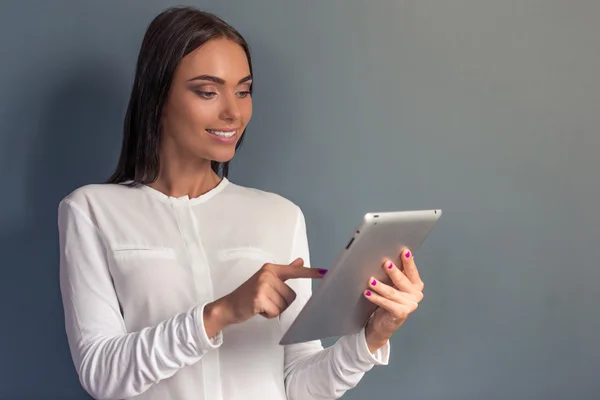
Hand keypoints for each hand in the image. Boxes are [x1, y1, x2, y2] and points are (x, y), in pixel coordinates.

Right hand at [204, 258, 325, 333]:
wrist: (229, 306)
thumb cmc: (249, 294)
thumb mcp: (266, 280)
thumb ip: (285, 271)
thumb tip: (299, 262)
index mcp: (271, 269)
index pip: (294, 271)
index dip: (311, 272)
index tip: (325, 272)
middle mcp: (267, 275)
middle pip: (291, 295)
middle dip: (280, 303)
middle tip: (266, 300)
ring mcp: (262, 286)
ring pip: (284, 305)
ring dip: (274, 309)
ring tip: (261, 304)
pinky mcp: (258, 298)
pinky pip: (275, 312)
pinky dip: (268, 315)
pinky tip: (258, 310)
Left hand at [363, 248, 423, 351]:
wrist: (384, 323)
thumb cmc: (389, 300)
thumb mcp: (394, 285)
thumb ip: (397, 273)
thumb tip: (392, 255)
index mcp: (416, 284)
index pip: (412, 271)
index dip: (408, 261)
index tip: (403, 251)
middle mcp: (416, 294)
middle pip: (402, 280)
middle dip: (393, 271)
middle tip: (385, 263)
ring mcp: (410, 305)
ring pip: (392, 292)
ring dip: (380, 286)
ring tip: (371, 280)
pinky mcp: (401, 313)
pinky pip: (387, 303)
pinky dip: (376, 298)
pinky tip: (368, 293)